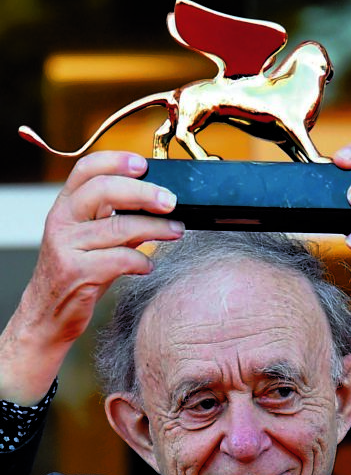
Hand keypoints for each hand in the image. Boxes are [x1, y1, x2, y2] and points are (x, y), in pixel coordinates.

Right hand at [0, 151, 182, 403]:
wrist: (48, 313)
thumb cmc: (78, 271)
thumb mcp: (94, 239)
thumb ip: (120, 219)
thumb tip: (160, 204)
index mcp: (67, 206)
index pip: (87, 169)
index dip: (116, 161)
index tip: (143, 164)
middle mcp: (63, 221)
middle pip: (103, 191)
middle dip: (143, 192)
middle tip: (171, 200)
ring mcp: (67, 246)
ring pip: (118, 227)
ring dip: (155, 228)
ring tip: (176, 231)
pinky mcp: (77, 273)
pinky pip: (119, 260)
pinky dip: (141, 261)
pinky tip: (149, 265)